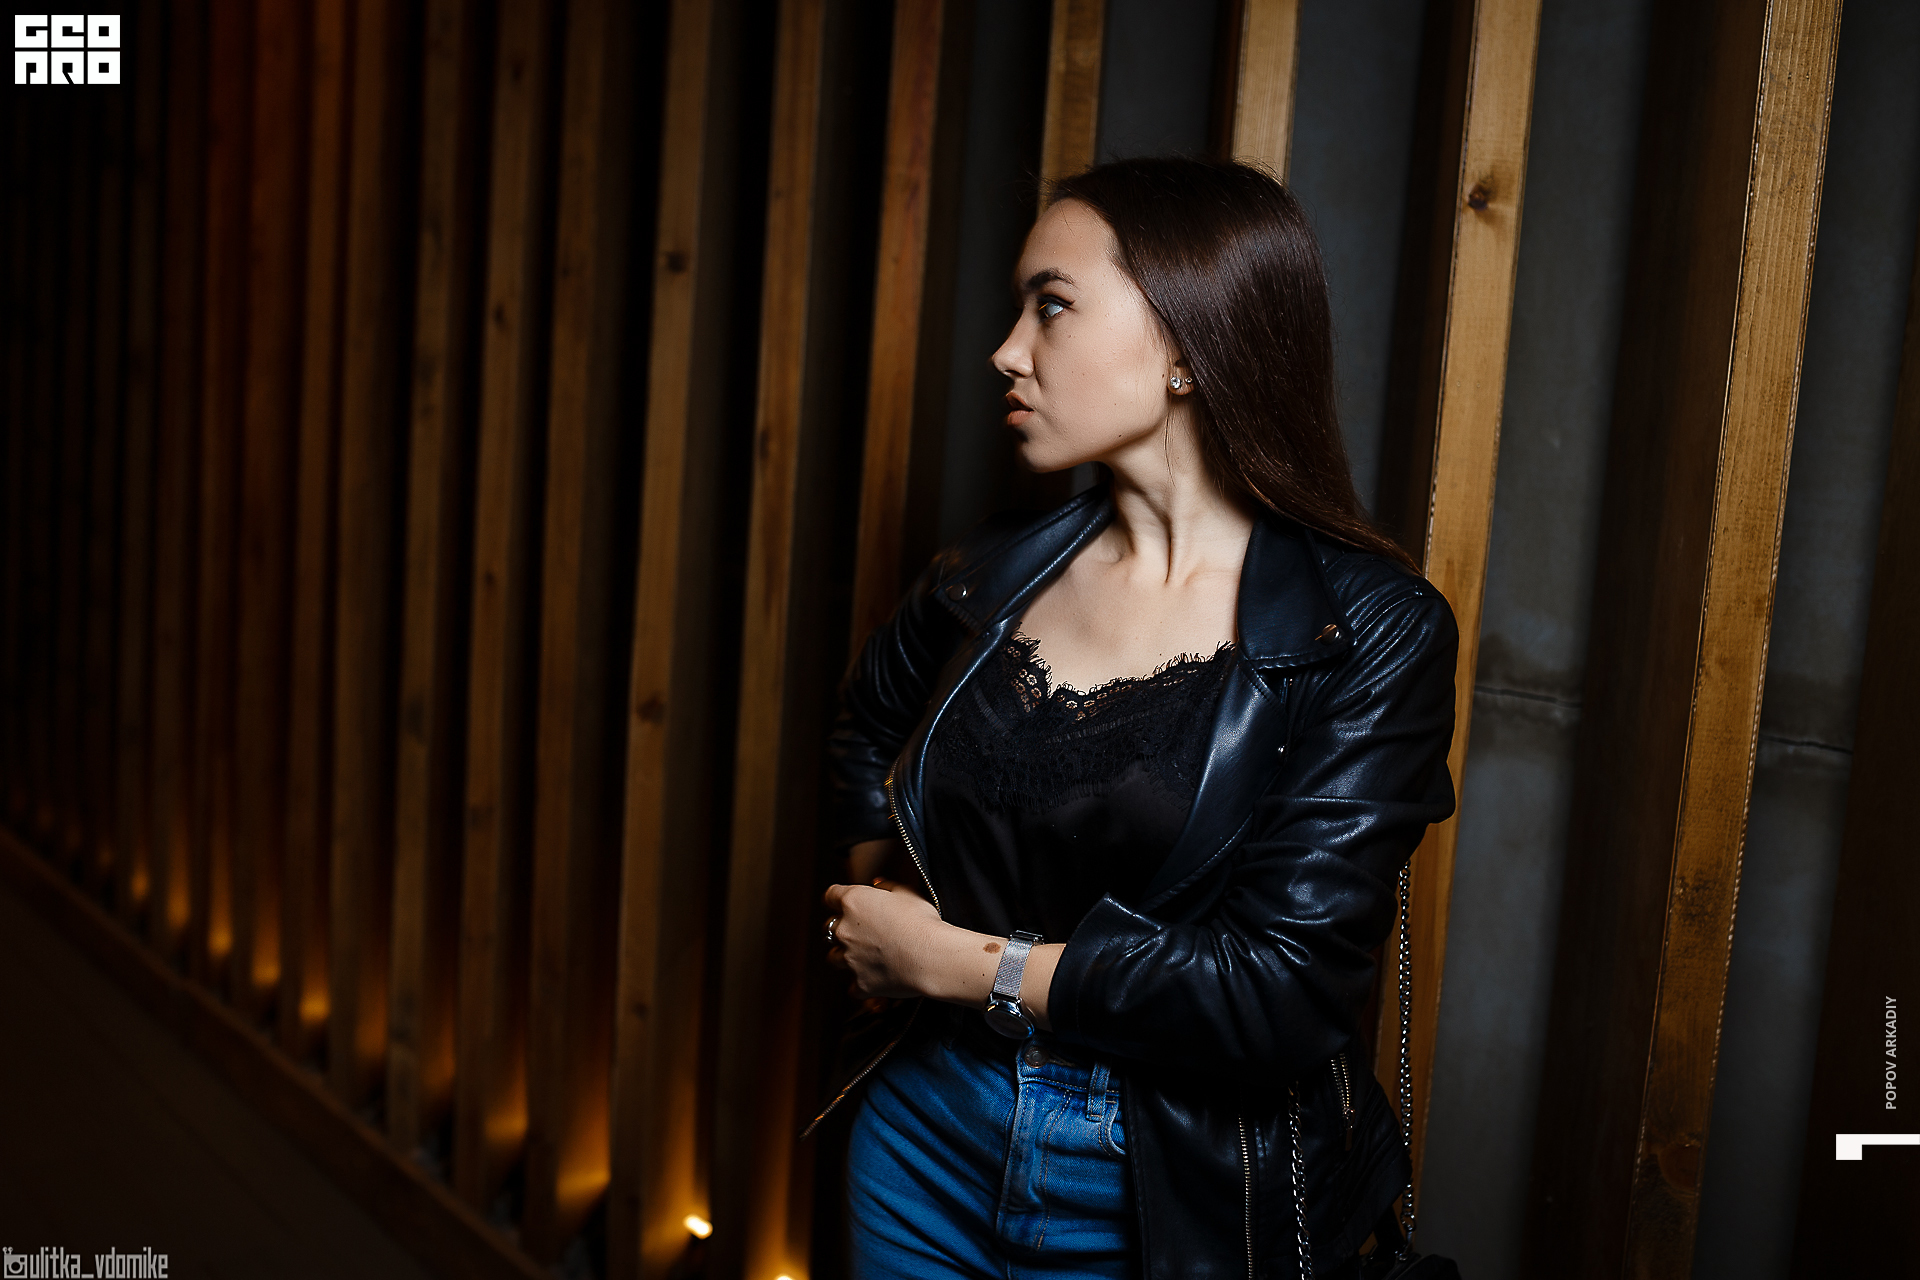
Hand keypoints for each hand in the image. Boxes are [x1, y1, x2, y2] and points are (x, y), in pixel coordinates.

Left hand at [823, 878, 941, 998]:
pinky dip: (861, 985)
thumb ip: (887, 886)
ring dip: (845, 956)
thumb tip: (877, 885)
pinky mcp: (860, 983)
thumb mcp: (908, 893)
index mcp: (853, 903)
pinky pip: (853, 987)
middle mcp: (845, 930)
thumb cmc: (922, 923)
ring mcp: (850, 959)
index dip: (837, 898)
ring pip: (834, 958)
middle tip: (860, 932)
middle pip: (828, 928)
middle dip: (841, 929)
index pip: (830, 896)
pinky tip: (874, 981)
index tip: (842, 902)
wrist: (931, 958)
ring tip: (864, 957)